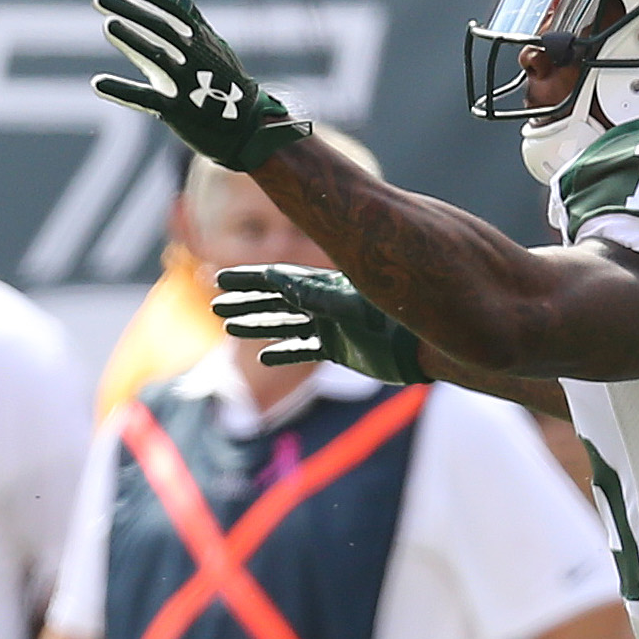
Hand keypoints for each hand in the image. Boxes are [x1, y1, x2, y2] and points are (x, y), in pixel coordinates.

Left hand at [90, 0, 307, 172]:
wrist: (246, 122)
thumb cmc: (221, 75)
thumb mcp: (207, 37)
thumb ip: (185, 7)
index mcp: (199, 35)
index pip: (167, 5)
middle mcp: (195, 55)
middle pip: (161, 26)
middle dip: (131, 9)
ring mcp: (188, 82)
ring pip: (158, 57)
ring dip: (133, 41)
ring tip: (107, 25)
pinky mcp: (178, 111)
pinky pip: (147, 100)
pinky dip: (122, 91)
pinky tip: (97, 83)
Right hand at [210, 266, 426, 381]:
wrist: (422, 345)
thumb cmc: (392, 319)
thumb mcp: (349, 305)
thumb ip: (314, 295)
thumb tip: (277, 281)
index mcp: (323, 287)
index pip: (276, 281)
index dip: (248, 280)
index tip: (220, 280)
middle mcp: (323, 304)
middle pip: (275, 301)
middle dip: (246, 302)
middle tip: (216, 305)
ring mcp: (331, 326)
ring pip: (285, 324)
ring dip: (258, 325)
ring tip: (230, 325)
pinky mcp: (340, 349)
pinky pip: (304, 349)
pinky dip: (284, 353)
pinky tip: (265, 358)